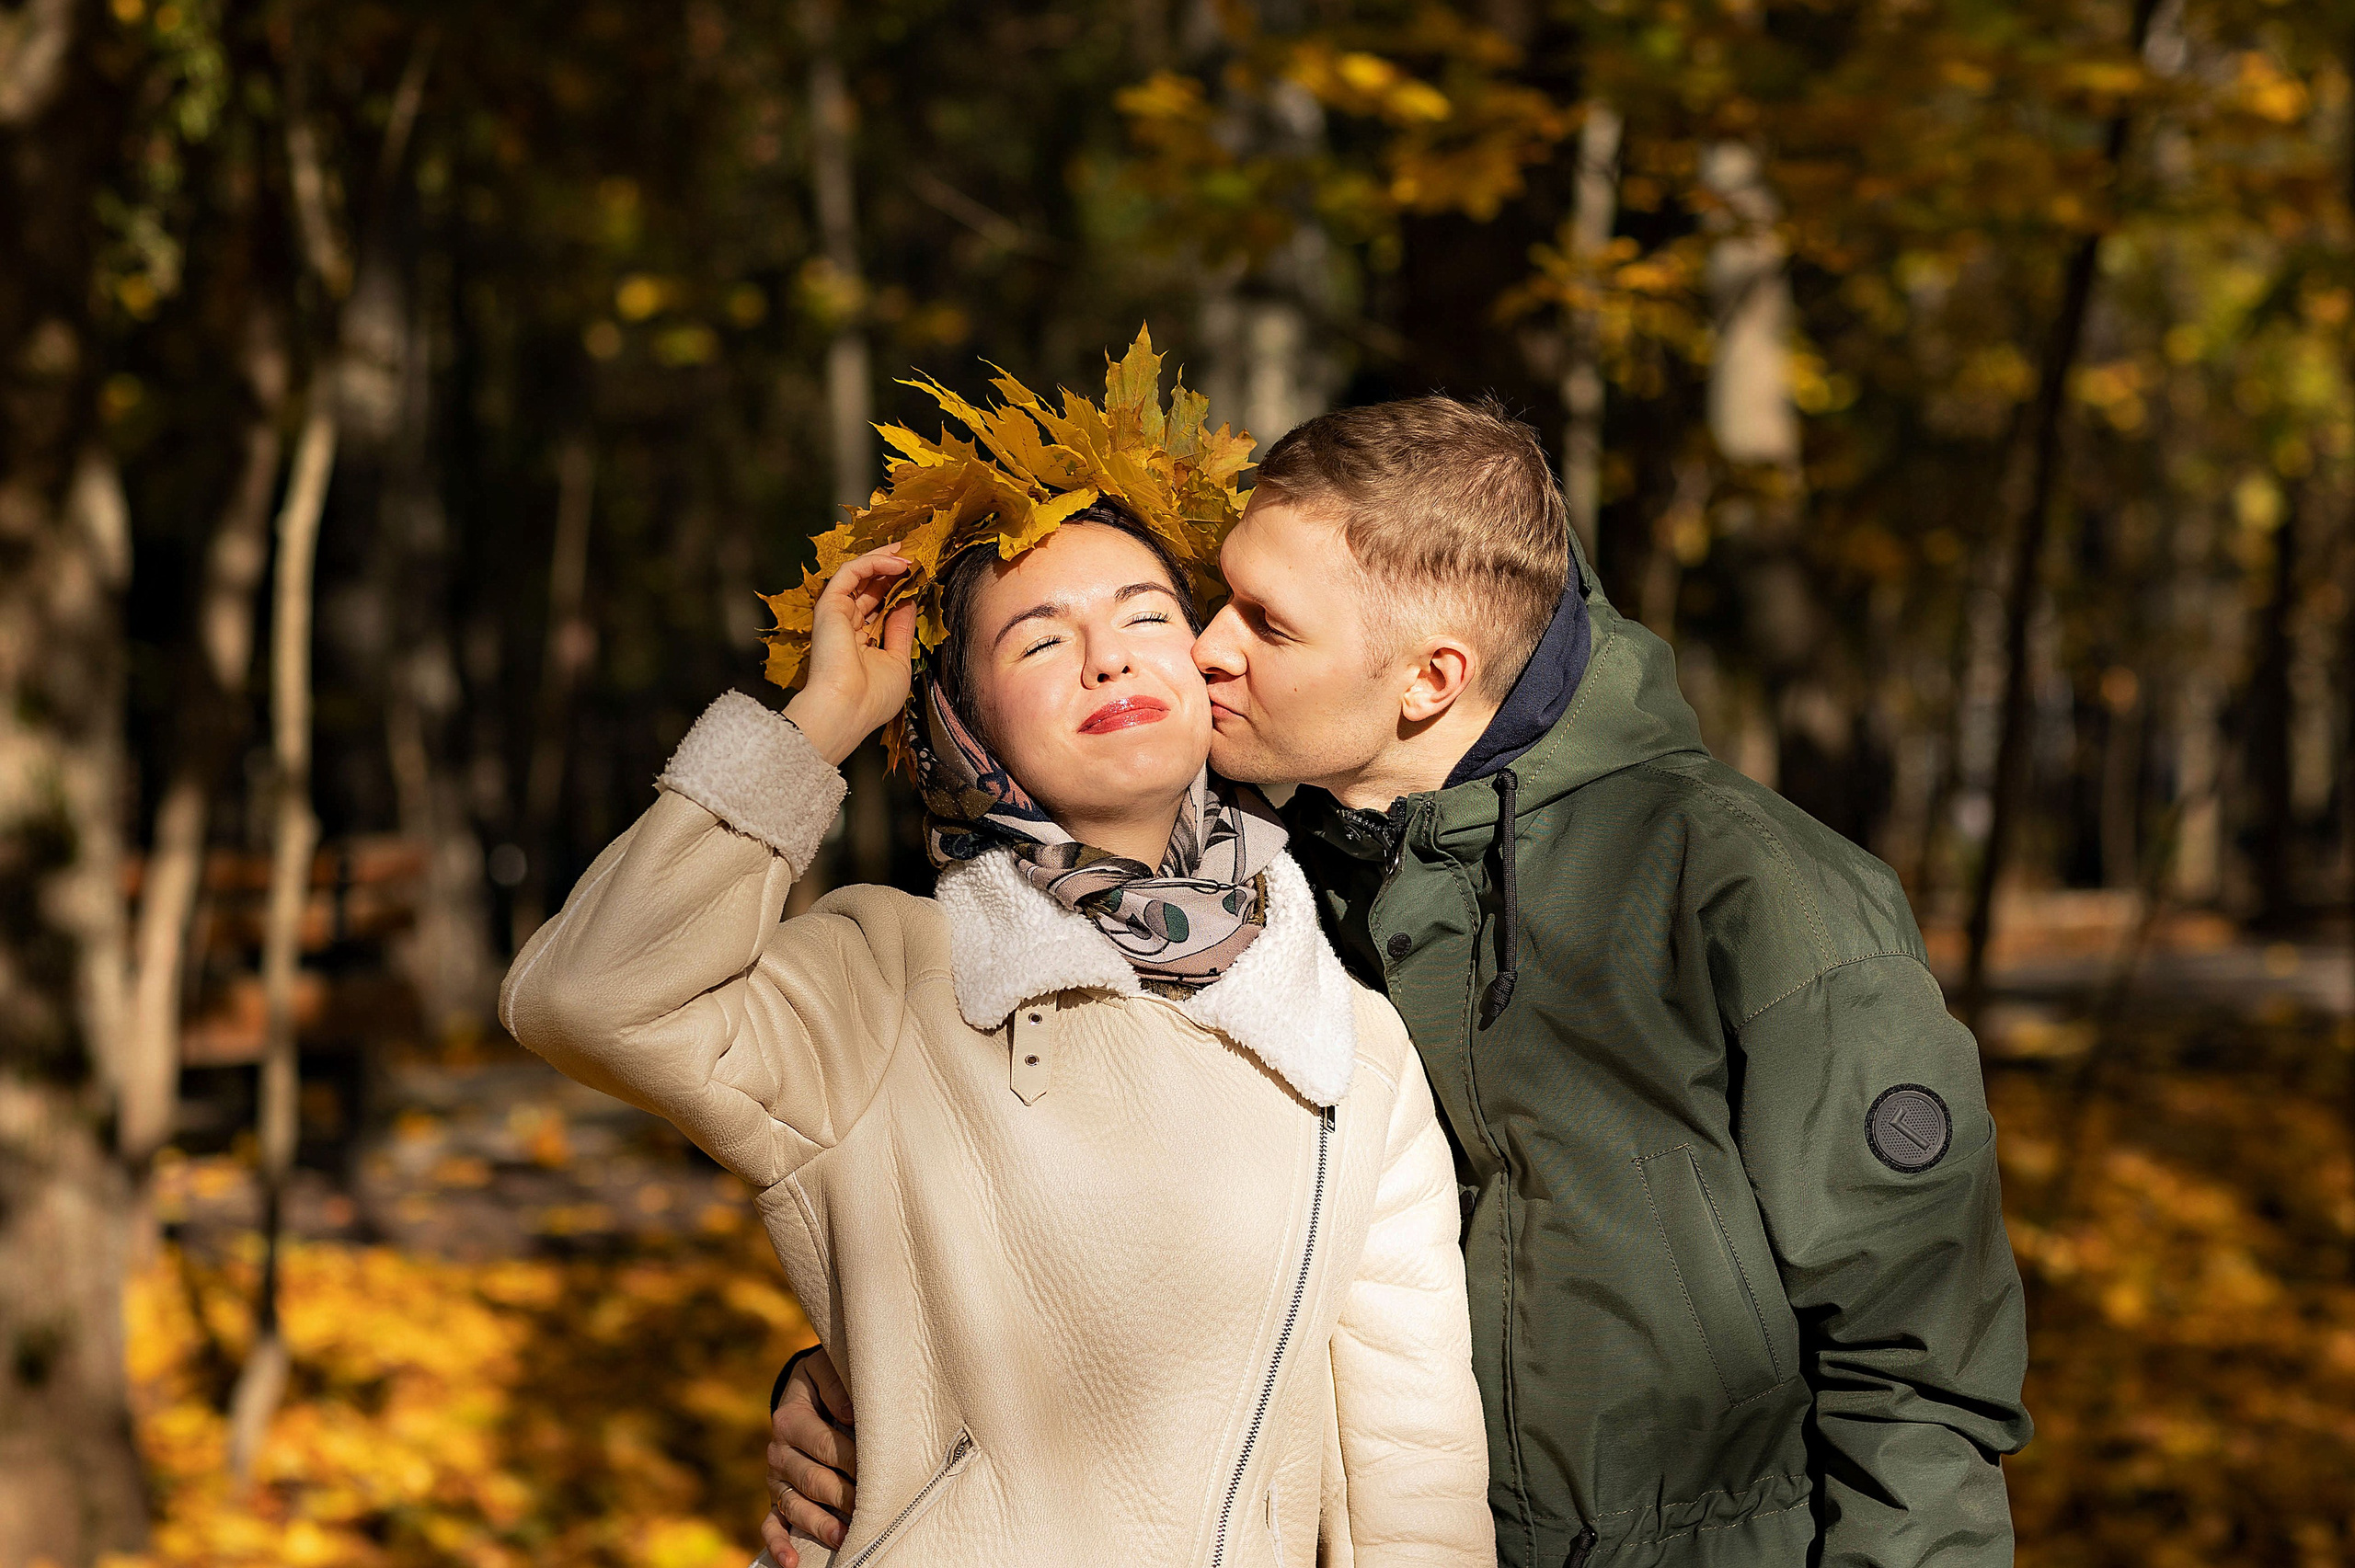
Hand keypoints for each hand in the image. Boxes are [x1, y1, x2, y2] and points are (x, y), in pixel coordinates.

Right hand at [761, 1345, 856, 1558]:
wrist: (804, 1392)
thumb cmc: (825, 1380)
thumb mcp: (825, 1368)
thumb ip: (836, 1384)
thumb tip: (851, 1413)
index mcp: (789, 1419)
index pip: (822, 1444)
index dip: (850, 1458)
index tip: (876, 1469)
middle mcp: (778, 1452)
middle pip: (811, 1480)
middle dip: (841, 1495)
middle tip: (869, 1508)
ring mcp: (776, 1479)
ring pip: (794, 1507)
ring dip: (818, 1524)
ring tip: (843, 1537)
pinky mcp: (776, 1498)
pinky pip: (771, 1525)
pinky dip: (779, 1545)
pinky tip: (792, 1563)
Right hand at [784, 549, 916, 765]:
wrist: (846, 709)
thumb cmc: (872, 697)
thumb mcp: (898, 661)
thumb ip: (902, 629)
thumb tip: (909, 601)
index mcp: (863, 642)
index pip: (882, 606)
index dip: (900, 589)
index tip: (922, 576)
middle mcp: (849, 626)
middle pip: (872, 587)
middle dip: (894, 569)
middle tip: (918, 555)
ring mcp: (838, 614)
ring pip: (860, 575)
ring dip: (886, 559)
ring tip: (911, 551)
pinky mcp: (829, 604)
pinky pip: (851, 572)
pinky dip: (874, 562)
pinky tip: (898, 563)